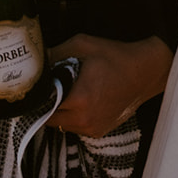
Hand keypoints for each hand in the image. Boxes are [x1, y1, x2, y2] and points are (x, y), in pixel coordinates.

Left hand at [46, 34, 171, 137]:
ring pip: (60, 124)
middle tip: (50, 87)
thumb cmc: (114, 57)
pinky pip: (74, 127)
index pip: (42, 104)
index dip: (36, 95)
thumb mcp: (81, 45)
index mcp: (78, 98)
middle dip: (46, 103)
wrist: (144, 72)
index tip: (34, 87)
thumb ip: (54, 54)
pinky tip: (80, 99)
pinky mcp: (98, 131)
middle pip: (47, 117)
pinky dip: (72, 116)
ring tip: (67, 92)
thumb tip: (33, 62)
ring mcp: (92, 128)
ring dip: (58, 111)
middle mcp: (84, 119)